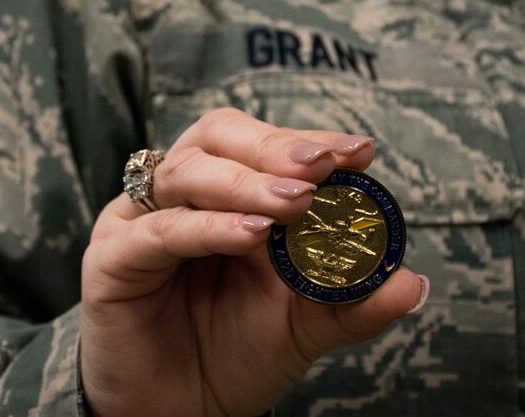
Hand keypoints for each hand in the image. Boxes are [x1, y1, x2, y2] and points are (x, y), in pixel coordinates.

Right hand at [80, 108, 427, 415]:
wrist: (180, 414)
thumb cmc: (235, 355)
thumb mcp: (303, 324)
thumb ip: (351, 301)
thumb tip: (412, 281)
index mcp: (228, 196)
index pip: (265, 146)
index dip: (309, 140)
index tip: (359, 150)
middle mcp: (184, 196)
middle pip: (218, 136)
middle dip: (274, 146)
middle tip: (322, 165)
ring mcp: (142, 222)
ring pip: (187, 172)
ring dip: (245, 182)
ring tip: (295, 202)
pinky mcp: (112, 259)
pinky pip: (158, 231)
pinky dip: (206, 227)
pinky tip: (249, 236)